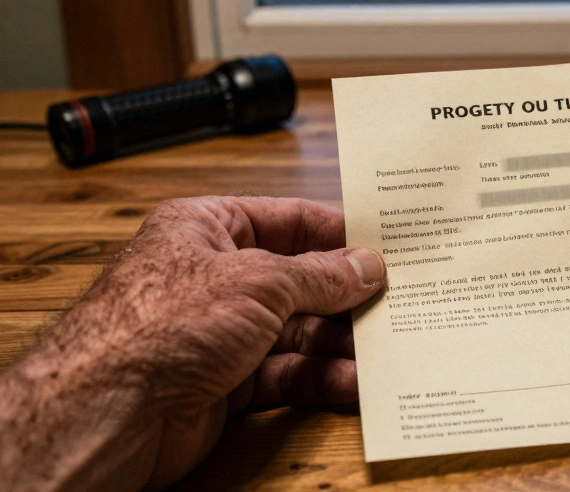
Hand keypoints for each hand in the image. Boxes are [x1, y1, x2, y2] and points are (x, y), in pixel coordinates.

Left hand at [0, 196, 385, 490]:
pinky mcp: (223, 384)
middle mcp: (212, 278)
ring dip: (339, 343)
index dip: (336, 233)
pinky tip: (352, 382)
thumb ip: (321, 276)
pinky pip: (285, 375)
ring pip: (296, 332)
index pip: (286, 220)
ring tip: (383, 348)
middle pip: (297, 281)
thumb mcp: (260, 282)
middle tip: (396, 302)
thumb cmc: (160, 326)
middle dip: (346, 296)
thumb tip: (366, 266)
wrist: (109, 412)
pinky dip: (319, 378)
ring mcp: (217, 333)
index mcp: (206, 229)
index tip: (385, 245)